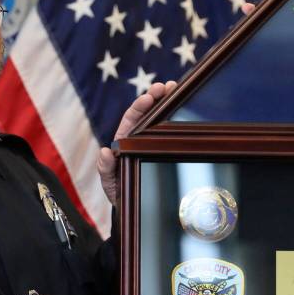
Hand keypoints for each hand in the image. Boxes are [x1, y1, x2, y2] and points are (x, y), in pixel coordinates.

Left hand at [97, 81, 176, 204]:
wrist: (136, 208)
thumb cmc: (121, 194)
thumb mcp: (111, 183)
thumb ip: (106, 168)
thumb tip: (106, 151)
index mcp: (125, 142)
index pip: (132, 119)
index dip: (139, 106)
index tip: (149, 96)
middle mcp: (139, 139)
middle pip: (148, 113)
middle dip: (157, 97)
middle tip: (169, 86)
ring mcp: (153, 143)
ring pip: (161, 120)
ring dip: (168, 102)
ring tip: (177, 88)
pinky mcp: (165, 150)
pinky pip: (171, 133)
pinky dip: (178, 119)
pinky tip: (188, 108)